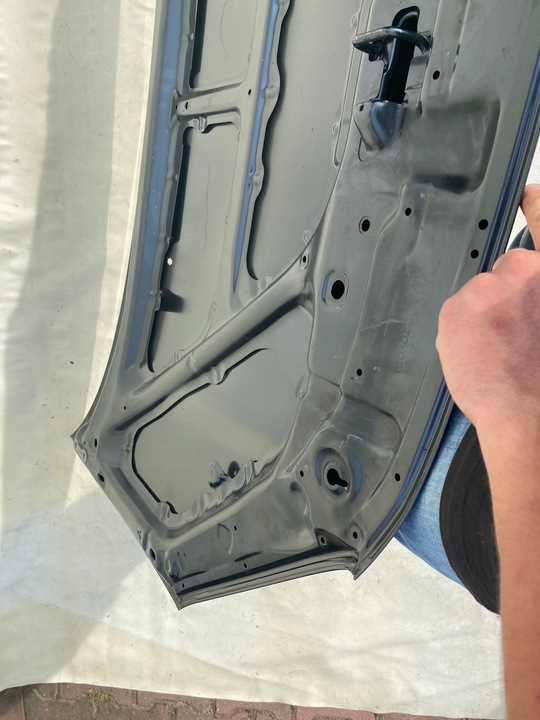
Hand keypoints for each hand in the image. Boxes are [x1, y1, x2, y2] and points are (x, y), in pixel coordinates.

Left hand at [436, 184, 539, 436]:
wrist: (531, 416)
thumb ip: (537, 289)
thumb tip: (527, 290)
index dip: (534, 200)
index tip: (527, 192)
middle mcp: (520, 271)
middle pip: (505, 268)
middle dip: (507, 293)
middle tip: (517, 329)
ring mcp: (484, 289)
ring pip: (478, 296)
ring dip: (484, 316)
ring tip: (501, 351)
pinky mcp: (454, 310)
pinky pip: (457, 315)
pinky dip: (464, 332)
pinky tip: (481, 355)